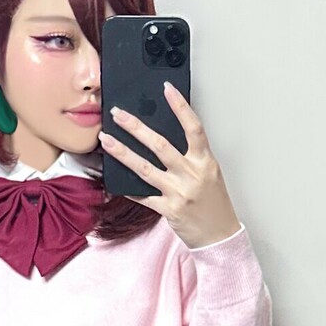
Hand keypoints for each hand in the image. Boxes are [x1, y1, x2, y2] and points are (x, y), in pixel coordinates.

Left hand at [97, 81, 241, 250]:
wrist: (219, 236)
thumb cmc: (214, 204)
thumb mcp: (209, 173)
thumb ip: (191, 156)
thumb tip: (164, 138)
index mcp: (205, 162)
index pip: (193, 128)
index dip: (180, 107)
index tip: (167, 89)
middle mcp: (192, 175)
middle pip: (160, 145)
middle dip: (136, 127)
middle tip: (119, 114)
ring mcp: (179, 193)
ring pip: (145, 168)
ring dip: (123, 152)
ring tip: (106, 140)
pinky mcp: (168, 210)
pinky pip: (143, 196)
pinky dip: (128, 187)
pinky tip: (113, 178)